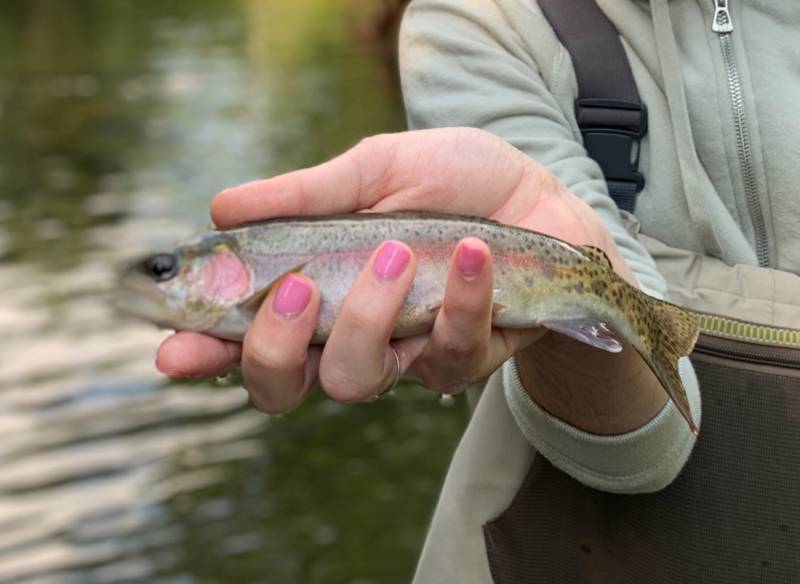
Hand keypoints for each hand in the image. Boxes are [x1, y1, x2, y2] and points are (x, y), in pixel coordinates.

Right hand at [156, 127, 637, 414]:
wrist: (540, 199)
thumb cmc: (451, 183)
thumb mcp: (376, 169)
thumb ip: (306, 195)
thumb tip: (222, 208)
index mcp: (314, 291)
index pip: (243, 337)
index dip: (204, 352)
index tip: (173, 350)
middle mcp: (348, 334)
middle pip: (282, 385)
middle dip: (273, 347)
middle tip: (296, 287)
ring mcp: (404, 354)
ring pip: (354, 378)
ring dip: (365, 314)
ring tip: (398, 251)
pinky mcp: (463, 359)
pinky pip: (448, 354)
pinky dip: (459, 300)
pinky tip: (475, 253)